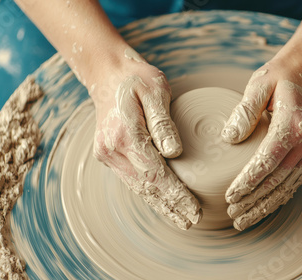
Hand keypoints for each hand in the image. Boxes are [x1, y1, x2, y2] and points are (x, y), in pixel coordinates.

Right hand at [90, 53, 201, 229]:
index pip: (155, 174)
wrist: (106, 74)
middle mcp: (111, 149)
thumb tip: (174, 153)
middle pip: (145, 187)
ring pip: (137, 187)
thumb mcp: (155, 90)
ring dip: (159, 205)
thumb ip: (163, 122)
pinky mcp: (108, 154)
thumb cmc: (136, 79)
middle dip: (170, 206)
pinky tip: (162, 203)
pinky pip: (131, 179)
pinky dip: (148, 193)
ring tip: (180, 219)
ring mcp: (106, 154)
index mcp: (124, 134)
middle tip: (192, 221)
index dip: (176, 194)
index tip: (194, 209)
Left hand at [221, 57, 301, 230]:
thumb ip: (244, 111)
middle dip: (254, 201)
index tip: (230, 195)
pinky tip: (263, 207)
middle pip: (277, 180)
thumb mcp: (259, 84)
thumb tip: (229, 138)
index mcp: (293, 124)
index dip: (248, 181)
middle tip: (233, 215)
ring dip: (265, 205)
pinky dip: (278, 196)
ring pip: (287, 185)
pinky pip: (294, 180)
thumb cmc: (280, 76)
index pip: (267, 161)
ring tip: (244, 219)